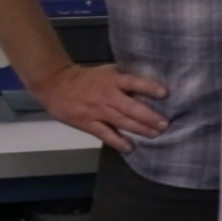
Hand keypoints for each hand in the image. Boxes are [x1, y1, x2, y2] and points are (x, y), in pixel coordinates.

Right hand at [28, 64, 167, 152]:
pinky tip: (130, 148)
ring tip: (155, 135)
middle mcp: (108, 95)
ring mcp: (98, 111)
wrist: (56, 85)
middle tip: (165, 124)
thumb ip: (125, 80)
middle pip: (132, 108)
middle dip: (150, 117)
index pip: (134, 83)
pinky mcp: (88, 124)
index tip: (165, 93)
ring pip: (123, 122)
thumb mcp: (107, 72)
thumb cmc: (87, 79)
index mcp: (113, 80)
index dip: (149, 88)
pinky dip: (118, 142)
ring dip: (141, 130)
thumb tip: (149, 88)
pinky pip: (106, 135)